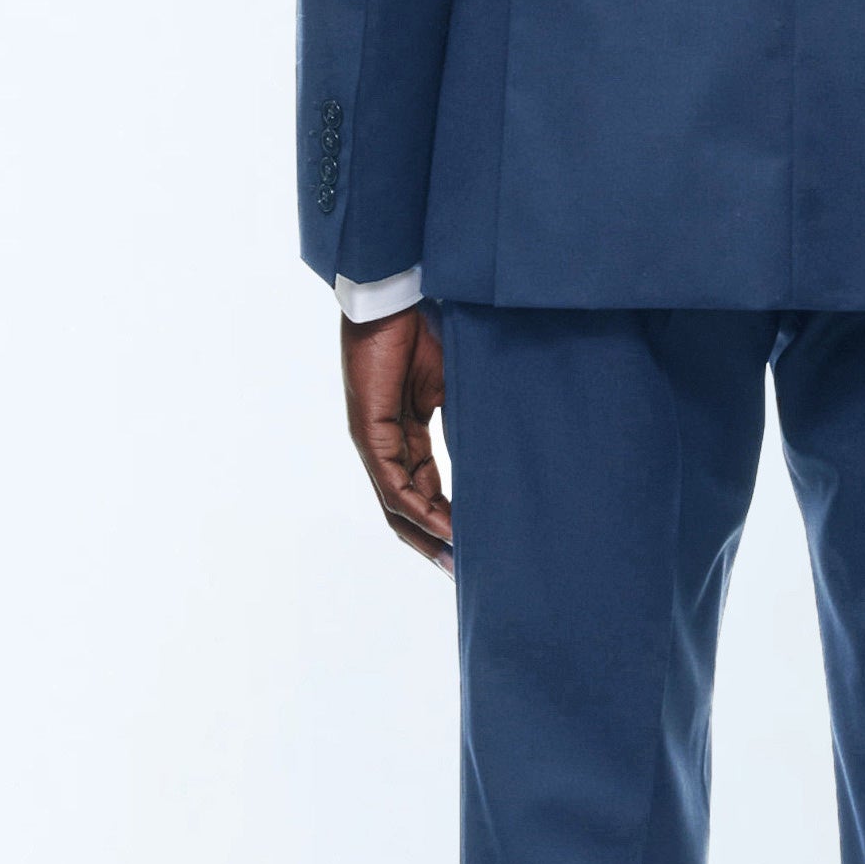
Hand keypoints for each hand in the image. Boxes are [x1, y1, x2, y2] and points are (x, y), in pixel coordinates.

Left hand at [340, 305, 453, 573]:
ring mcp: (374, 441)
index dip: (448, 517)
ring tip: (457, 562)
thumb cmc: (424, 327)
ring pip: (399, 506)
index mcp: (403, 431)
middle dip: (435, 541)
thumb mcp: (451, 383)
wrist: (395, 294)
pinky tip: (447, 528)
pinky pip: (394, 486)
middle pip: (407, 508)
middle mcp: (384, 443)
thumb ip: (463, 419)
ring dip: (428, 536)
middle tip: (465, 569)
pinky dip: (421, 511)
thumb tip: (495, 448)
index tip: (476, 541)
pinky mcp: (369, 433)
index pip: (423, 487)